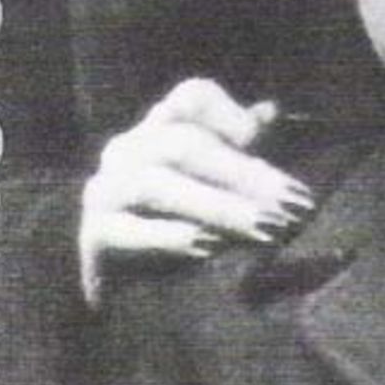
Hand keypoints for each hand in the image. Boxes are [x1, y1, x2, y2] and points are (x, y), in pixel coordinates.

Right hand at [78, 80, 314, 305]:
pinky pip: (127, 230)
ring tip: (264, 228)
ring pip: (158, 184)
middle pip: (185, 144)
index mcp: (160, 128)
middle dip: (244, 174)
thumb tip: (271, 109)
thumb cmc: (180, 221)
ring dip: (218, 206)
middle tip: (292, 206)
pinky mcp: (93, 235)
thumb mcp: (213, 182)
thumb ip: (239, 148)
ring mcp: (105, 191)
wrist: (124, 287)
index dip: (228, 113)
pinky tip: (208, 247)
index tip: (261, 139)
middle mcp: (128, 150)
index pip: (190, 97)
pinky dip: (169, 236)